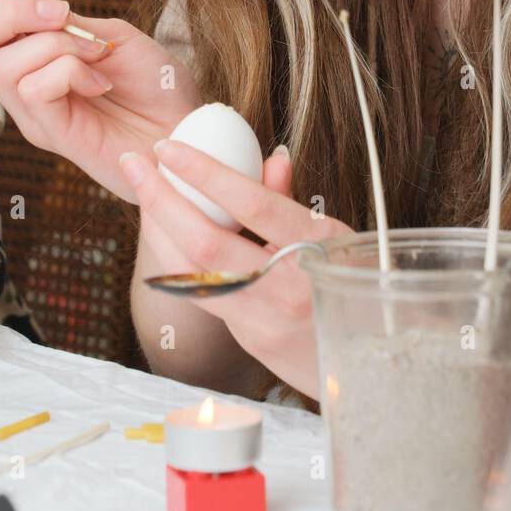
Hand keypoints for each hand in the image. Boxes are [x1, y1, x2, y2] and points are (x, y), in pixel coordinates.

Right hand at [0, 0, 200, 201]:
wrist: (186, 128)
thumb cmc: (155, 85)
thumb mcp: (110, 35)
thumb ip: (65, 20)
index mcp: (30, 54)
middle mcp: (21, 84)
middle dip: (9, 12)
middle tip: (59, 13)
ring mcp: (32, 112)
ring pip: (0, 65)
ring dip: (53, 44)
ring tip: (95, 54)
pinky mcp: (50, 133)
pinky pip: (33, 88)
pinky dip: (70, 71)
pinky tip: (101, 82)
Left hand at [121, 138, 354, 399]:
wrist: (376, 363)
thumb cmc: (358, 288)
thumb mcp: (337, 239)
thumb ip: (293, 202)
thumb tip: (270, 157)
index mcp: (319, 249)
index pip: (253, 205)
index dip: (205, 173)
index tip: (168, 148)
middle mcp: (288, 287)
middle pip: (205, 243)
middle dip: (160, 199)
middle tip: (133, 163)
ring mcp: (264, 320)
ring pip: (189, 273)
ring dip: (158, 229)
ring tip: (144, 193)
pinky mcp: (247, 340)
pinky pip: (200, 293)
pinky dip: (174, 259)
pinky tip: (163, 233)